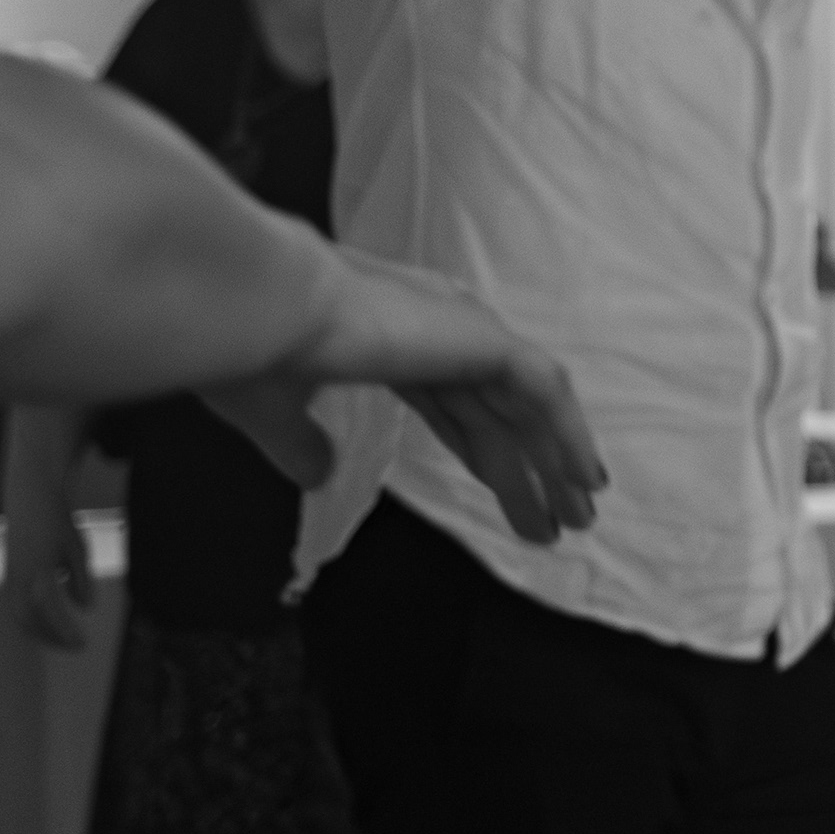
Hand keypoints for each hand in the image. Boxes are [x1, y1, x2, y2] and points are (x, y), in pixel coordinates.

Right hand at [5, 497, 94, 652]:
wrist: (28, 499)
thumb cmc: (57, 521)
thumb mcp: (77, 547)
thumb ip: (82, 578)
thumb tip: (87, 608)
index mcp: (37, 569)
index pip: (49, 609)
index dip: (64, 630)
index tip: (82, 643)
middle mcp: (18, 578)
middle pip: (30, 620)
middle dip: (52, 637)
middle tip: (77, 646)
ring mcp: (9, 578)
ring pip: (19, 616)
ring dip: (41, 632)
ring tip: (65, 640)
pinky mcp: (7, 577)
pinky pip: (16, 607)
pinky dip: (32, 620)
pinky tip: (51, 623)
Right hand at [205, 253, 608, 545]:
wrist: (255, 310)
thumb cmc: (249, 349)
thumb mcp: (273, 411)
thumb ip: (302, 444)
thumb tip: (316, 476)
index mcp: (392, 345)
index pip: (456, 409)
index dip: (484, 455)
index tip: (506, 496)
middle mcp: (438, 334)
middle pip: (497, 418)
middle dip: (527, 472)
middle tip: (558, 523)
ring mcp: (464, 334)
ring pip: (528, 409)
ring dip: (557, 464)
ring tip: (580, 516)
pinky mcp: (481, 341)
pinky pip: (543, 394)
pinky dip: (568, 437)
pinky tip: (585, 479)